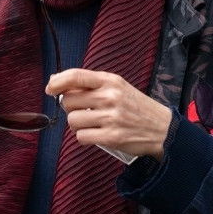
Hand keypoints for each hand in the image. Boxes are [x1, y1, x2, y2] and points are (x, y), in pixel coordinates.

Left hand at [45, 69, 171, 160]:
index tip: (50, 89)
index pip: (75, 76)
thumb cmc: (136, 107)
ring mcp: (111, 117)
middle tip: (86, 112)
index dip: (57, 82)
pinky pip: (81, 137)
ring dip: (78, 125)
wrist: (162, 128)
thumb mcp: (118, 87)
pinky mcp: (111, 137)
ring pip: (72, 121)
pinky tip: (97, 134)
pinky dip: (85, 138)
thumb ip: (91, 85)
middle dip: (72, 108)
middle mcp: (110, 97)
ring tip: (93, 124)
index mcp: (111, 81)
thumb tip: (56, 82)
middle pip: (68, 101)